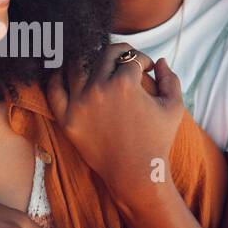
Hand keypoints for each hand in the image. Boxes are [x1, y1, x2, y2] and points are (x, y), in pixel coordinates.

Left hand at [45, 42, 184, 202]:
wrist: (136, 174)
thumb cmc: (157, 141)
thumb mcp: (174, 107)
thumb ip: (171, 79)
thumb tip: (160, 61)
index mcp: (126, 84)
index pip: (130, 56)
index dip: (142, 59)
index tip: (145, 67)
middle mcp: (99, 89)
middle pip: (103, 55)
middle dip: (118, 53)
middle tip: (123, 62)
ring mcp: (79, 104)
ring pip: (76, 65)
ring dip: (88, 59)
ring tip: (96, 64)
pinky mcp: (67, 119)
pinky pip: (54, 90)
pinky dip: (57, 77)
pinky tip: (65, 73)